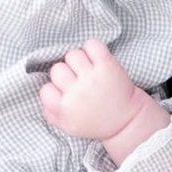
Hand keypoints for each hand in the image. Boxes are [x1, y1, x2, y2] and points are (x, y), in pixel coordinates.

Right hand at [40, 40, 170, 165]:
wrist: (128, 121)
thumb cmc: (96, 121)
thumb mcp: (69, 126)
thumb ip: (50, 113)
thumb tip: (43, 93)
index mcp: (64, 110)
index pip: (45, 89)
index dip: (56, 88)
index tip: (68, 93)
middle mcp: (76, 94)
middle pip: (57, 69)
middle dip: (68, 73)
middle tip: (81, 81)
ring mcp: (91, 79)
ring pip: (72, 55)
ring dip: (80, 60)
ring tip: (90, 70)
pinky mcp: (107, 67)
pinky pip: (92, 45)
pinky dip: (93, 48)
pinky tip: (97, 59)